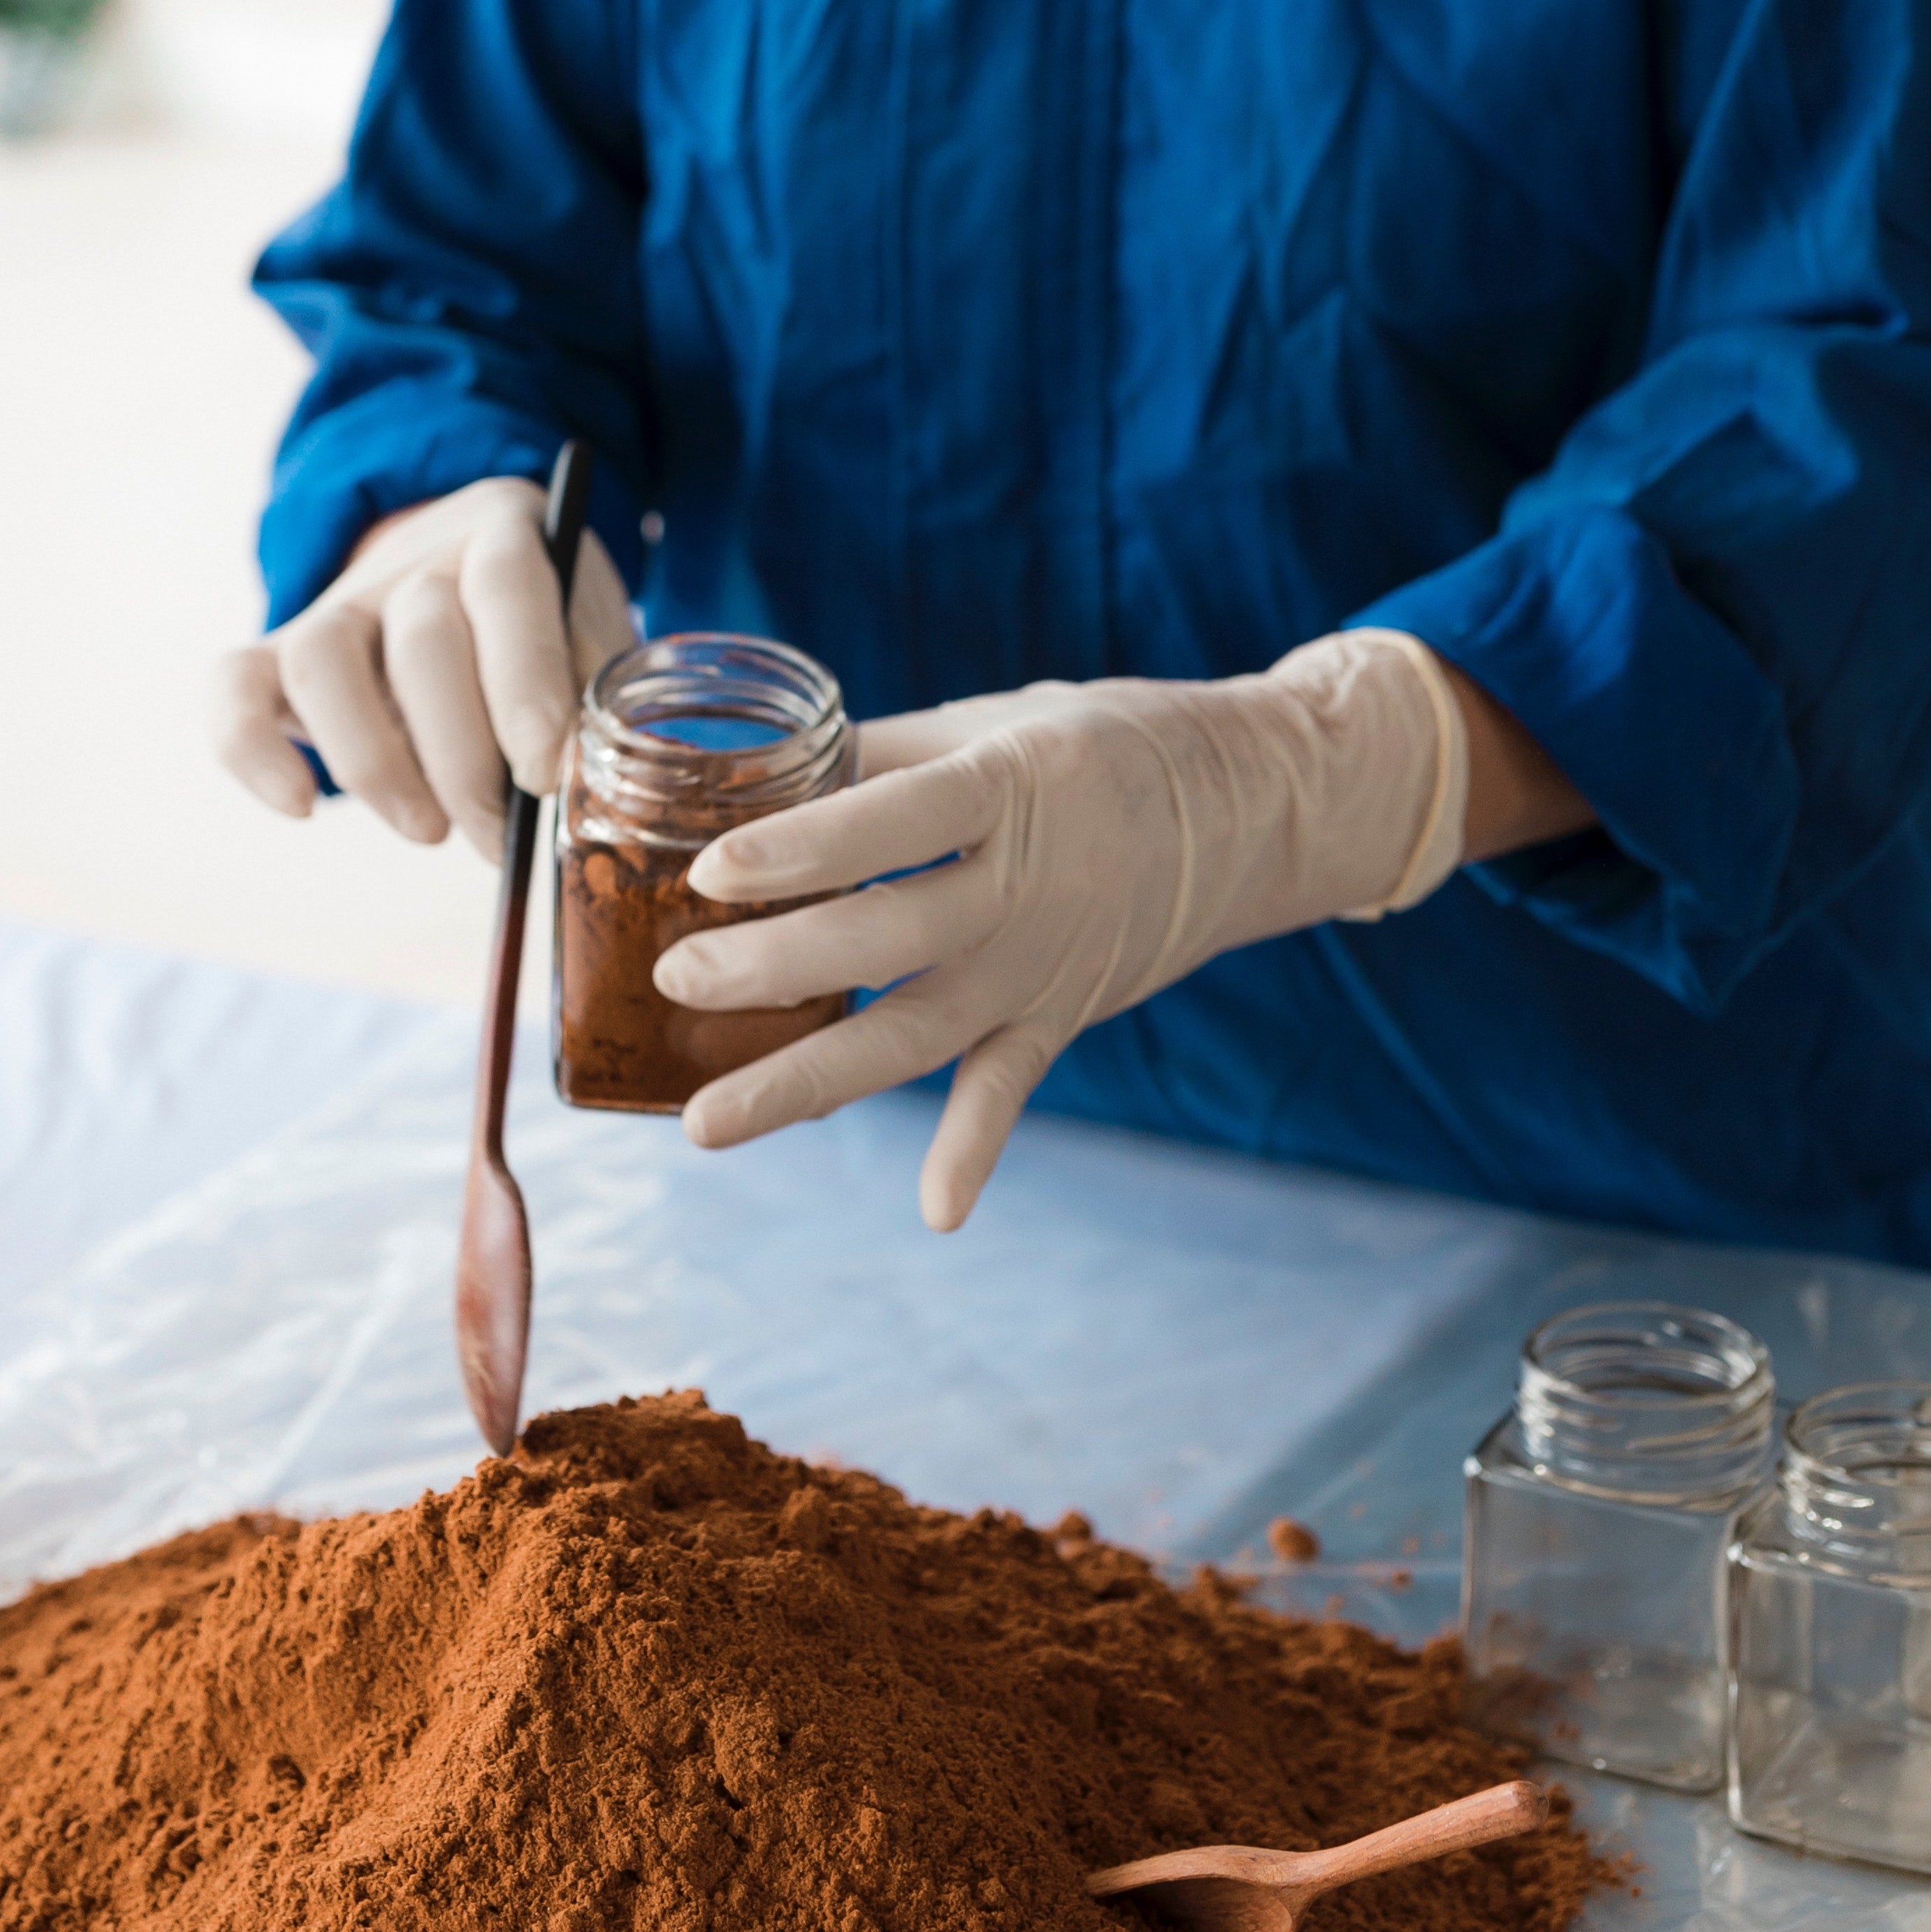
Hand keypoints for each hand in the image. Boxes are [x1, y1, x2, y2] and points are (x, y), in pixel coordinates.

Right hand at [209, 476, 636, 860]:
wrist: (461, 578)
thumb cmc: (545, 627)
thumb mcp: (592, 636)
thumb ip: (598, 692)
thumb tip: (591, 780)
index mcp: (504, 537)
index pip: (507, 593)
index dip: (523, 688)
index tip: (542, 775)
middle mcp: (414, 561)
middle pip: (421, 644)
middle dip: (463, 760)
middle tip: (498, 837)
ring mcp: (339, 603)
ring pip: (324, 662)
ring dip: (374, 762)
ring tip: (427, 831)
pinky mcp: (277, 651)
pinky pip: (232, 685)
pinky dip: (251, 750)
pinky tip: (299, 808)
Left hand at [651, 631, 1469, 1228]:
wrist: (1255, 805)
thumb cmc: (1105, 743)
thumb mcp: (996, 718)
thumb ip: (879, 754)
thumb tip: (751, 772)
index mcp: (1008, 789)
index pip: (892, 824)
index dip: (801, 849)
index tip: (710, 871)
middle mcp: (1025, 889)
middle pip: (885, 942)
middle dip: (773, 969)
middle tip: (675, 982)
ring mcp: (1044, 966)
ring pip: (914, 1035)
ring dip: (807, 1082)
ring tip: (705, 1125)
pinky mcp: (1062, 1015)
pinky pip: (1010, 1091)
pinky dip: (975, 1151)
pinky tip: (936, 1213)